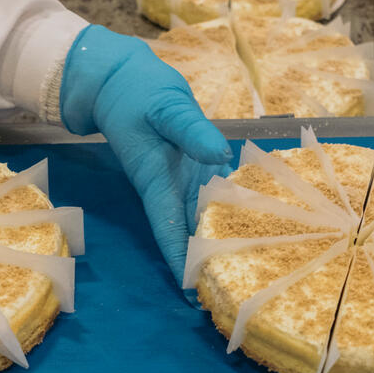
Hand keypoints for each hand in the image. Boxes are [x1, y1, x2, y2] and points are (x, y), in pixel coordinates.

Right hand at [59, 26, 231, 282]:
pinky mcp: (192, 168)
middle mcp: (170, 187)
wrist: (121, 81)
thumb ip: (191, 130)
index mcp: (157, 180)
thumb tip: (221, 155)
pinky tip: (252, 225)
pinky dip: (226, 212)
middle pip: (186, 233)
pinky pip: (210, 197)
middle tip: (233, 289)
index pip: (169, 229)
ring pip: (200, 219)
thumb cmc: (139, 94)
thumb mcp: (165, 107)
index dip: (181, 260)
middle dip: (204, 262)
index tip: (193, 291)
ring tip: (247, 269)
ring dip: (216, 241)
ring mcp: (181, 179)